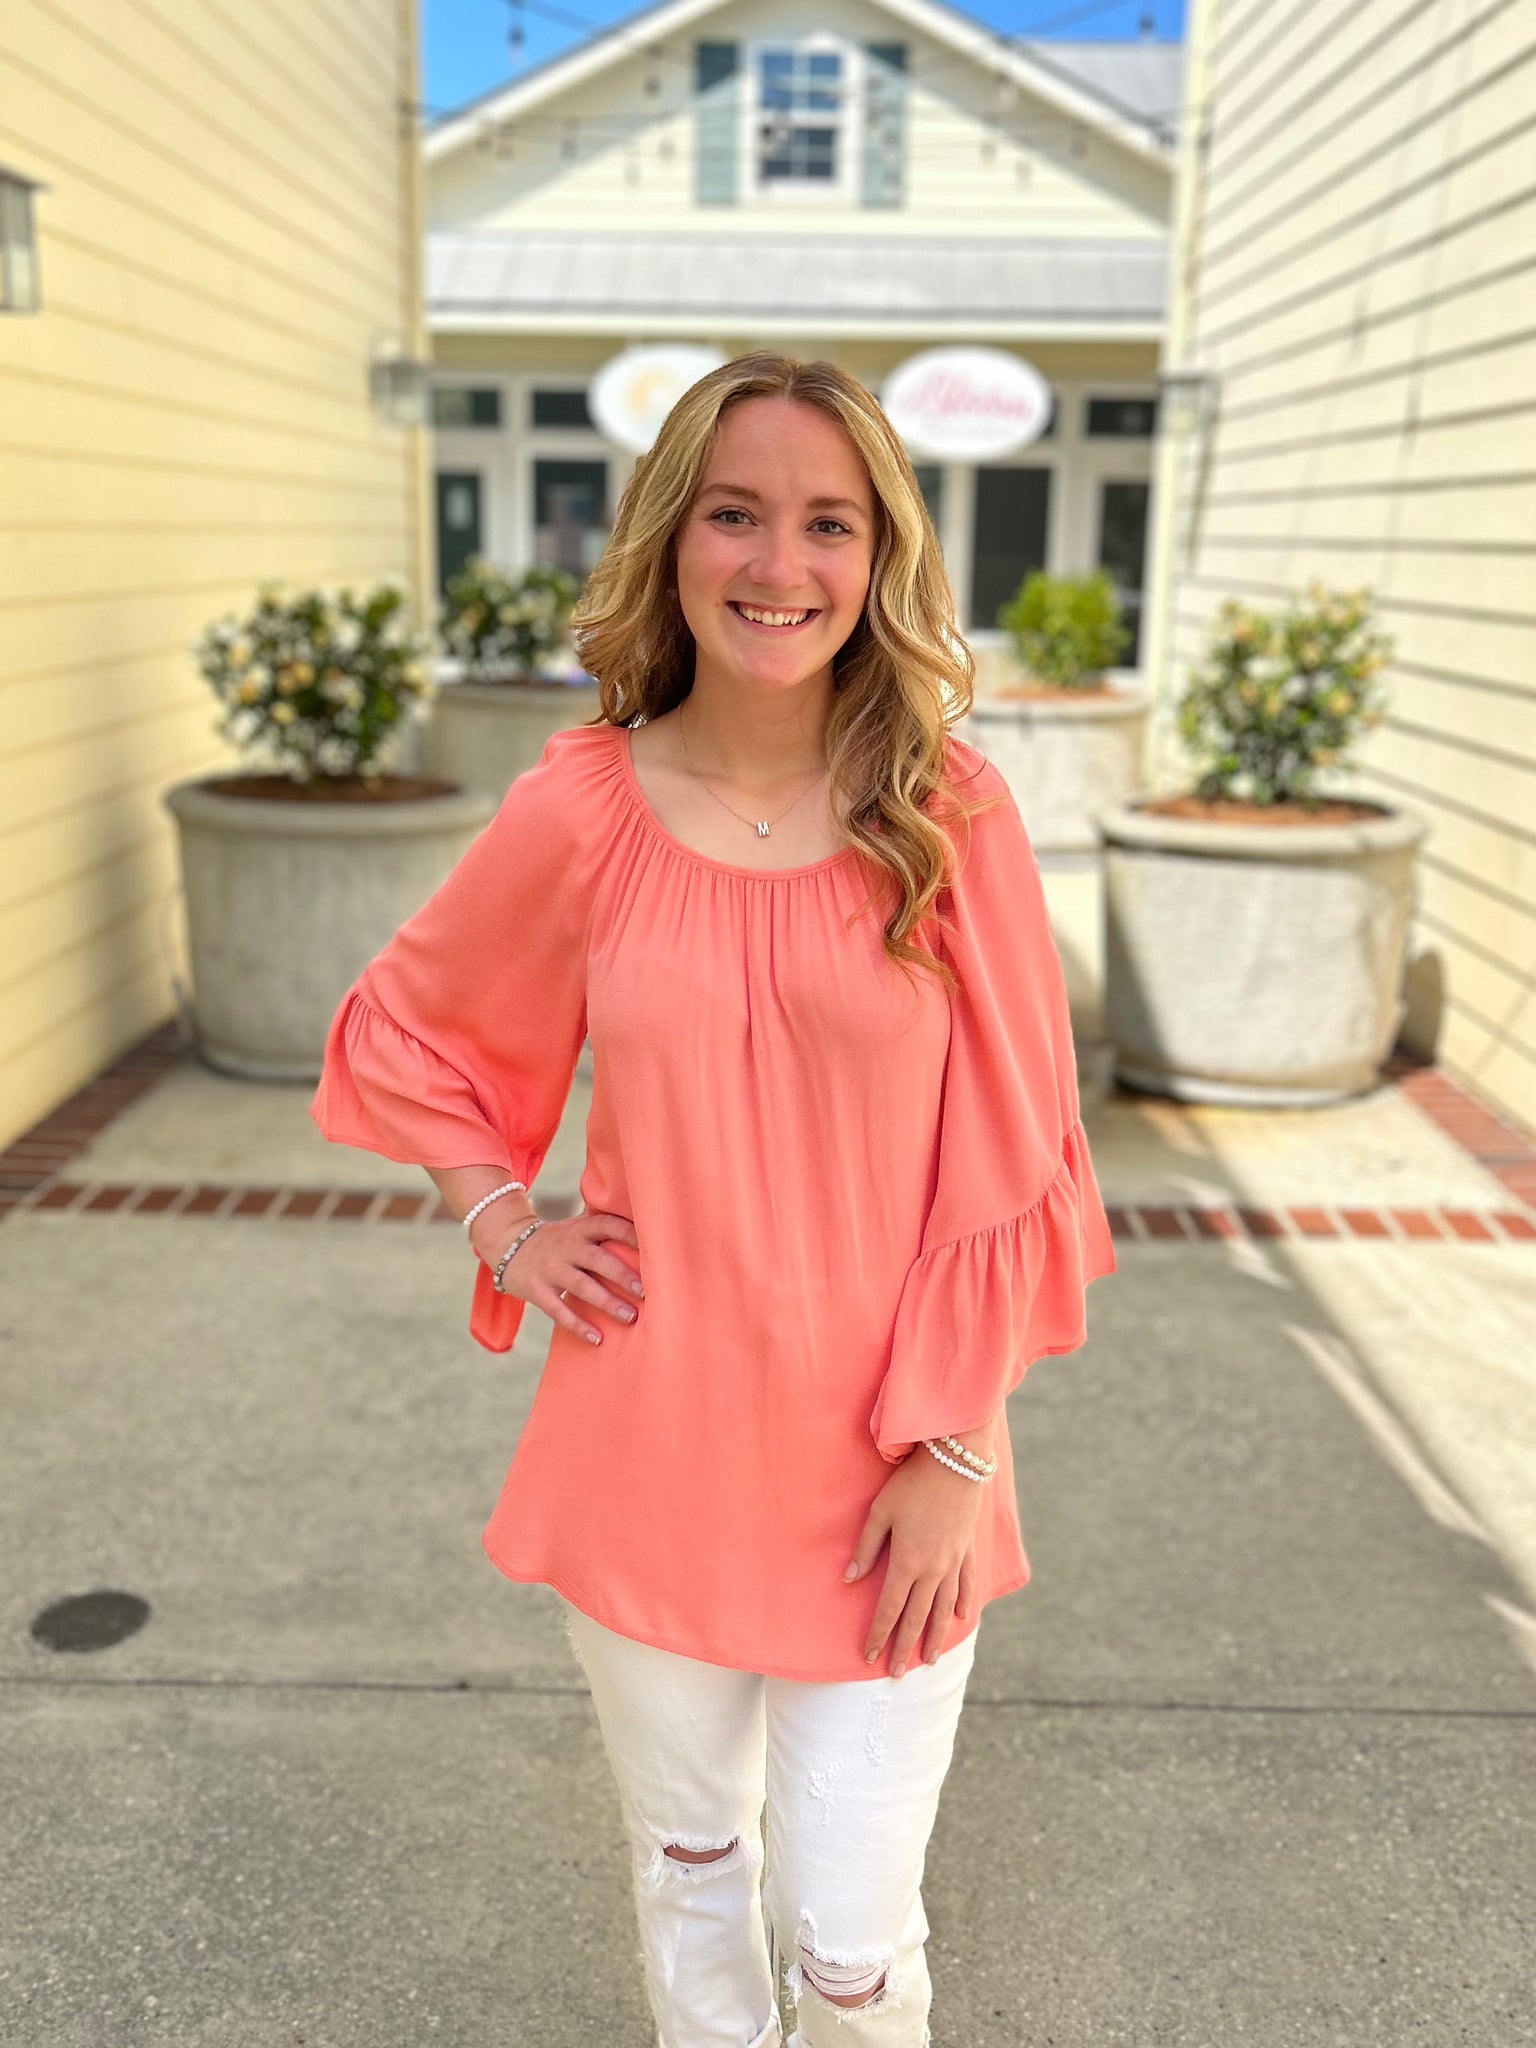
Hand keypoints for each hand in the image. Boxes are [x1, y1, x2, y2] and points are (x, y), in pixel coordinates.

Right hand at [474, 1208, 641, 1345]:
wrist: (510, 1248)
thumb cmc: (560, 1242)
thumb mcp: (577, 1229)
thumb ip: (605, 1233)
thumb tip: (652, 1238)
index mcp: (580, 1228)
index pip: (608, 1225)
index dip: (631, 1234)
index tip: (656, 1248)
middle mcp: (566, 1246)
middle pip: (597, 1259)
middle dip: (622, 1275)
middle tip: (646, 1292)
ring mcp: (550, 1268)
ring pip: (581, 1286)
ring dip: (607, 1302)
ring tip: (630, 1318)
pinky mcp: (537, 1290)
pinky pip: (558, 1310)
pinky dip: (578, 1325)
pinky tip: (598, 1339)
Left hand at [845, 1447, 985, 1676]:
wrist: (956, 1462)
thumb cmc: (912, 1484)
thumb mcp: (881, 1512)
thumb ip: (866, 1548)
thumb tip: (850, 1579)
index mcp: (908, 1563)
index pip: (889, 1609)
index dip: (878, 1634)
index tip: (869, 1656)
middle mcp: (933, 1571)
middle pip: (917, 1617)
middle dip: (904, 1646)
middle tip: (896, 1674)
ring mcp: (954, 1563)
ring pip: (944, 1609)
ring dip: (936, 1636)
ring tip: (929, 1660)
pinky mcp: (968, 1551)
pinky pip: (967, 1585)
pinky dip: (964, 1604)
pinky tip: (961, 1618)